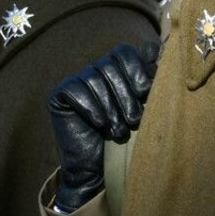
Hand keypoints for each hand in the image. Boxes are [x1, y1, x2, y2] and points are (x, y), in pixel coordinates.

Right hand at [47, 41, 160, 213]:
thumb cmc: (126, 137)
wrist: (100, 169)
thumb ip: (148, 78)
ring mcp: (76, 81)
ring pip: (95, 80)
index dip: (137, 70)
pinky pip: (76, 91)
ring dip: (111, 108)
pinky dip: (91, 108)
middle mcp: (94, 70)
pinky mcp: (59, 94)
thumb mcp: (143, 106)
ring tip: (120, 131)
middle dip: (126, 95)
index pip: (125, 53)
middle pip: (111, 65)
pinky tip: (100, 124)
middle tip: (135, 120)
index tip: (147, 93)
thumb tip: (155, 47)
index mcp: (115, 69)